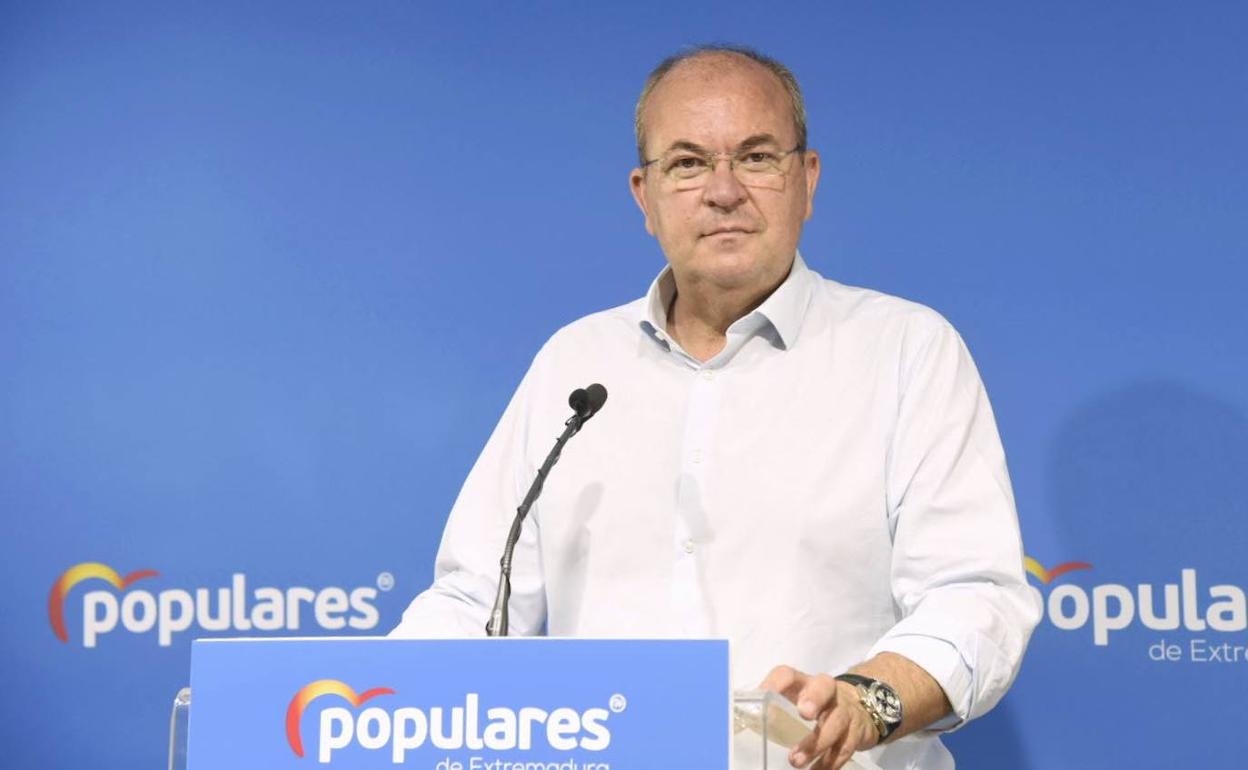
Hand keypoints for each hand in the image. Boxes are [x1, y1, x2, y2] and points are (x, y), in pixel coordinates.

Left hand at [759, 665, 880, 769]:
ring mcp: (844, 711)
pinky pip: (845, 748)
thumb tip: (740, 716)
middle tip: (803, 713)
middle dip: (815, 698)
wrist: (859, 709)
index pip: (788, 674)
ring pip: (836, 721)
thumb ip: (774, 706)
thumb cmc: (817, 704)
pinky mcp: (856, 733)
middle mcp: (828, 692)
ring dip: (816, 743)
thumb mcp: (798, 699)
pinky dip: (830, 763)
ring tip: (795, 761)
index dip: (777, 682)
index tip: (764, 694)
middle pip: (824, 686)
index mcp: (804, 683)